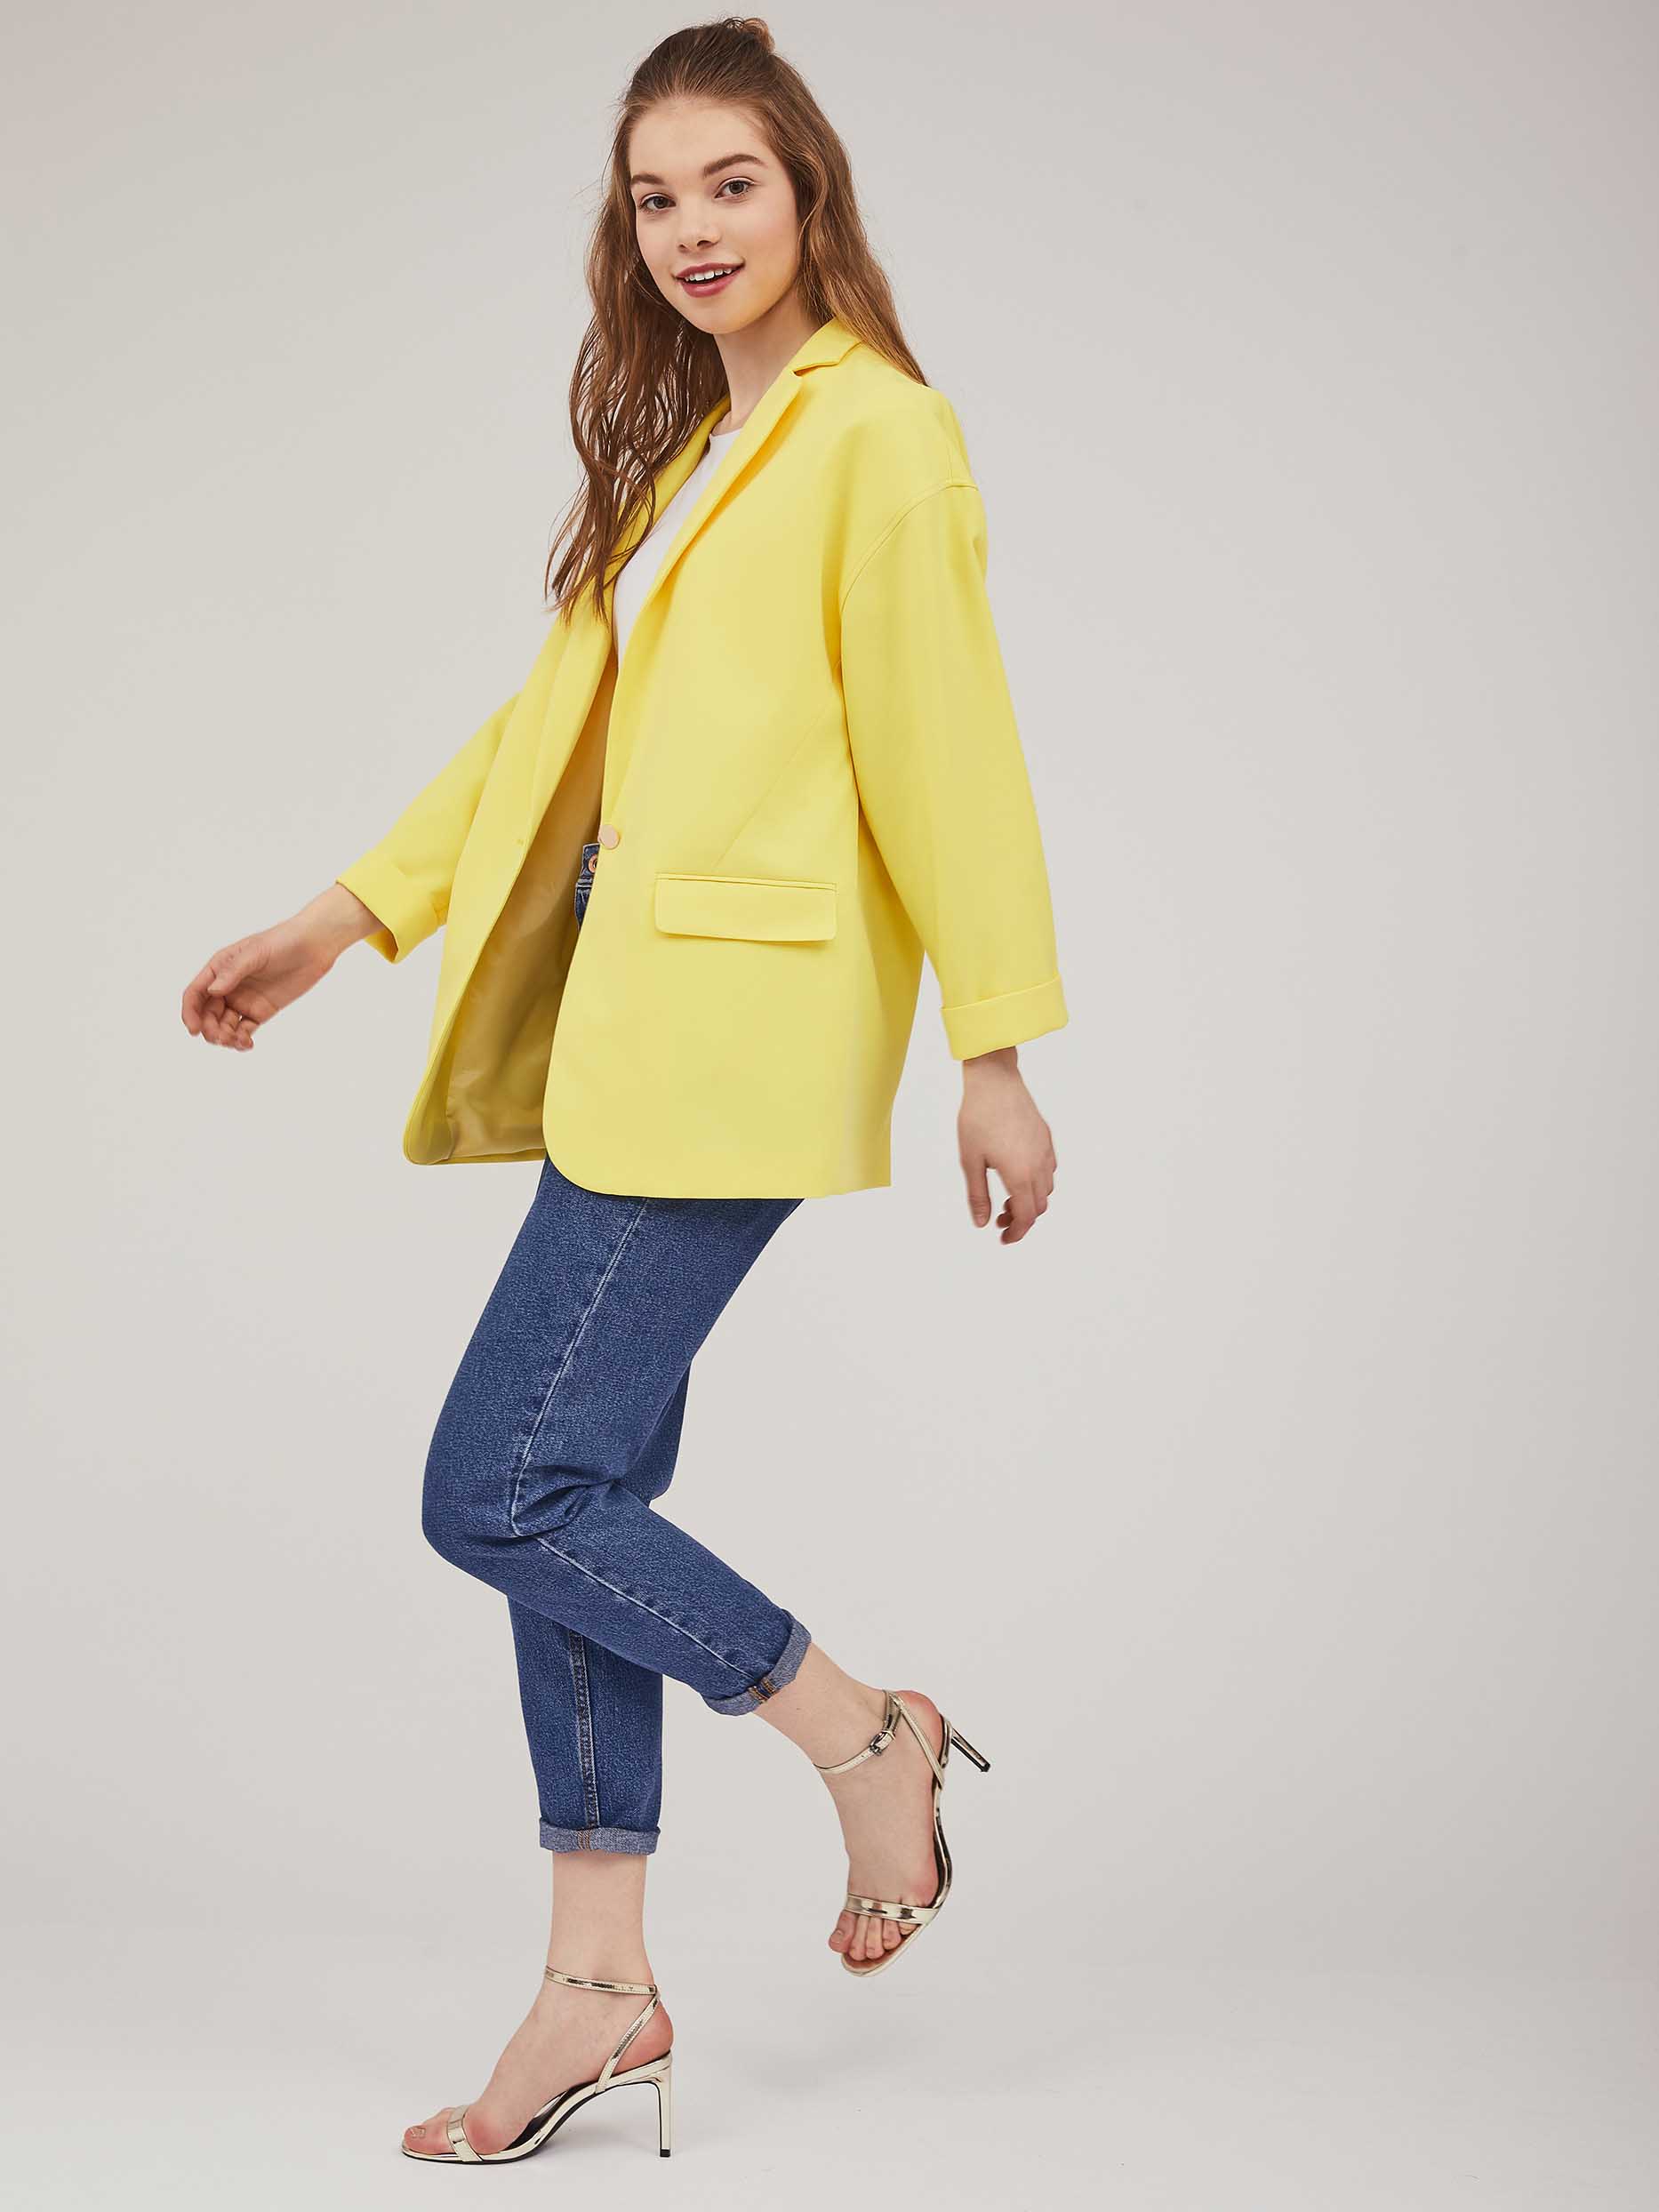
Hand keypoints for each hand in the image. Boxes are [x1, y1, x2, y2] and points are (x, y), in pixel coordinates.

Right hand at [180, 883, 380, 1049]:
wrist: (313, 946)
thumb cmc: (281, 942)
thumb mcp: (254, 953)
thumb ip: (233, 972)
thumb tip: (212, 991)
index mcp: (219, 969)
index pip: (195, 994)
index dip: (190, 1013)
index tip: (193, 1029)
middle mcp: (227, 986)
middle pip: (207, 1014)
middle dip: (209, 1029)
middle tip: (221, 1037)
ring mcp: (243, 1000)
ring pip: (224, 1025)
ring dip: (224, 1037)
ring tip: (236, 1042)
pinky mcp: (261, 1011)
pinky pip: (244, 1030)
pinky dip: (241, 1040)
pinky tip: (247, 1044)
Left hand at [957, 1047, 1056, 1242]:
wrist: (995, 1082)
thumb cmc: (978, 1118)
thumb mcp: (970, 1161)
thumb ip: (978, 1195)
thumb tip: (982, 1223)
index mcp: (1020, 1174)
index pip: (1026, 1216)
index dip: (1016, 1233)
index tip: (1004, 1239)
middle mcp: (1039, 1165)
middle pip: (1039, 1207)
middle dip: (1021, 1220)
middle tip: (999, 1220)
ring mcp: (1045, 1151)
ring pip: (1046, 1189)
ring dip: (1030, 1201)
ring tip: (1007, 1198)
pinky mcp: (1046, 1138)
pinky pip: (1049, 1170)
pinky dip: (1037, 1182)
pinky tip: (1018, 1175)